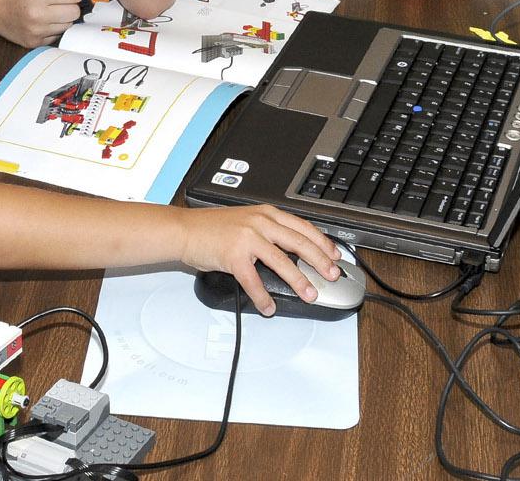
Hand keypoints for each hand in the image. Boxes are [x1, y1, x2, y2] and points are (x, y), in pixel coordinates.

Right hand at [0, 0, 90, 46]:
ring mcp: (36, 31)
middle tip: (56, 1)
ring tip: (48, 11)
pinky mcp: (35, 43)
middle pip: (75, 12)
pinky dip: (53, 28)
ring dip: (63, 17)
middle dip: (70, 5)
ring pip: (68, 25)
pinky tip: (41, 22)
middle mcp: (37, 14)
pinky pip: (58, 36)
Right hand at [179, 204, 341, 316]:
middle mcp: (260, 223)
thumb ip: (267, 230)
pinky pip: (254, 281)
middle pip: (299, 243)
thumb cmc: (210, 227)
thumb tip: (291, 250)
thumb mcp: (245, 220)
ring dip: (299, 281)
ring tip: (310, 294)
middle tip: (332, 275)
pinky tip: (269, 306)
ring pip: (282, 262)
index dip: (322, 242)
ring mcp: (247, 238)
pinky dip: (263, 296)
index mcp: (265, 213)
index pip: (303, 227)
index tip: (335, 255)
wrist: (184, 230)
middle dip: (320, 261)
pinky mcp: (233, 256)